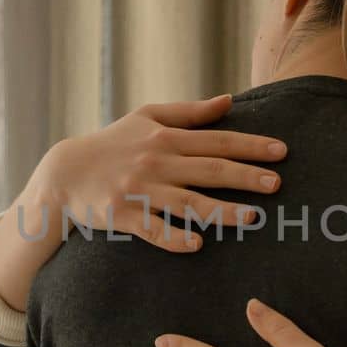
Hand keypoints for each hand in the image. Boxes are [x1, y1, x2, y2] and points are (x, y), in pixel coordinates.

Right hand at [26, 94, 286, 252]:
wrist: (64, 171)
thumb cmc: (113, 143)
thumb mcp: (147, 118)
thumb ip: (189, 113)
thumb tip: (228, 102)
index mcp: (166, 138)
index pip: (218, 141)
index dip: (251, 146)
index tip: (282, 152)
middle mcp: (157, 162)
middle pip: (209, 170)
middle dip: (245, 176)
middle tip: (277, 184)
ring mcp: (140, 190)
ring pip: (187, 202)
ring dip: (221, 210)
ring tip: (252, 217)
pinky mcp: (122, 214)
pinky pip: (152, 229)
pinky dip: (174, 237)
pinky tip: (197, 244)